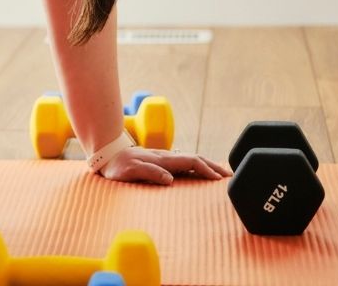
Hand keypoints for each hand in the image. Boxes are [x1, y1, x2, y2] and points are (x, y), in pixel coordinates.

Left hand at [99, 146, 231, 184]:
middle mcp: (167, 157)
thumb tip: (170, 179)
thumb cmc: (118, 167)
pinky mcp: (162, 163)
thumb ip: (149, 172)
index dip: (206, 170)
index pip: (191, 161)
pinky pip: (184, 164)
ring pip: (191, 161)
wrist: (107, 157)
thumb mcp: (130, 171)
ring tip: (221, 175)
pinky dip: (197, 168)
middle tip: (230, 177)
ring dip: (207, 166)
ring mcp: (165, 159)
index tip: (218, 180)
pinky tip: (201, 174)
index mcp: (163, 159)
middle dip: (214, 166)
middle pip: (196, 159)